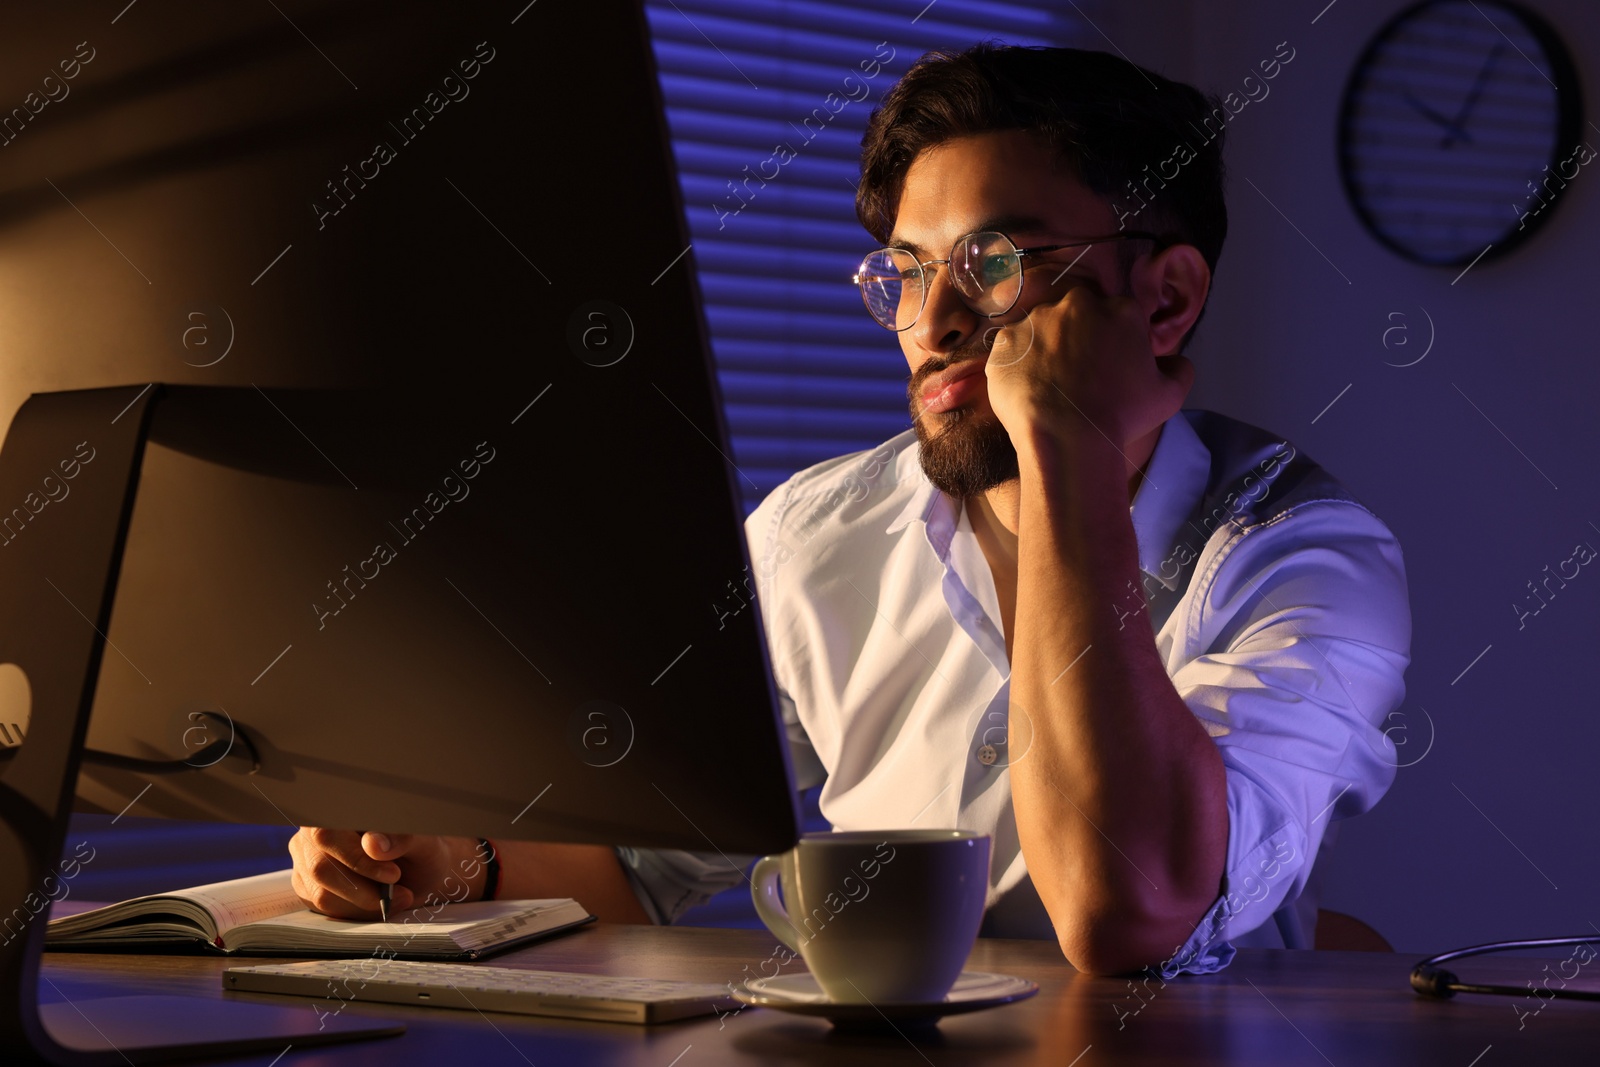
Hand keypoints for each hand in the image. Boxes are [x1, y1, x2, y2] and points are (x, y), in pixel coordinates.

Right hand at [288, 828, 483, 918]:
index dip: (357, 859)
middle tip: (402, 892)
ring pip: (321, 894)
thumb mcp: (422, 841)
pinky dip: (359, 912)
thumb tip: (372, 844)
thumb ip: (401, 838)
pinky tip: (382, 904)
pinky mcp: (309, 887)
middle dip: (365, 889)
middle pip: (321, 868)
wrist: (420, 870)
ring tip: (399, 897)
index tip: (393, 875)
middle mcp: (313, 834)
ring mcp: (306, 862)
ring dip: (365, 904)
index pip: (328, 835)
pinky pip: (326, 910)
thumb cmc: (419, 849)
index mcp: (339, 811)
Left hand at [983, 284, 1191, 454]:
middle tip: (1079, 375)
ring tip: (1052, 387)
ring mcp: (1036, 320)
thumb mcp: (1169, 395)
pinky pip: (1013, 349)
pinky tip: (1030, 391)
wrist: (1068, 438)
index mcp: (1121, 309)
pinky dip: (1019, 366)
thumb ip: (1179, 369)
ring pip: (1043, 329)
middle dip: (1079, 338)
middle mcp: (1077, 304)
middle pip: (1079, 314)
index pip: (1119, 315)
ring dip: (1047, 350)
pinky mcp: (1006, 342)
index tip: (1109, 366)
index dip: (1115, 340)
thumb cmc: (1121, 417)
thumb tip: (1174, 362)